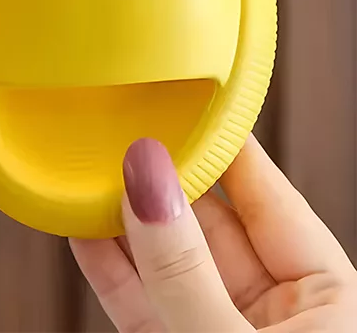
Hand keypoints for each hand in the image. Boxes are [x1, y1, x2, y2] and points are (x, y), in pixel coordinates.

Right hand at [71, 136, 356, 331]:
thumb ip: (185, 271)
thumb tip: (147, 177)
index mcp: (331, 301)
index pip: (270, 198)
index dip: (223, 146)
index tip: (179, 100)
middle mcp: (277, 313)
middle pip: (209, 225)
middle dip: (160, 182)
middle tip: (113, 136)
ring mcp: (222, 331)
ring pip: (167, 263)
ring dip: (122, 223)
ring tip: (85, 174)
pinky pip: (139, 303)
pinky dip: (108, 270)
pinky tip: (80, 231)